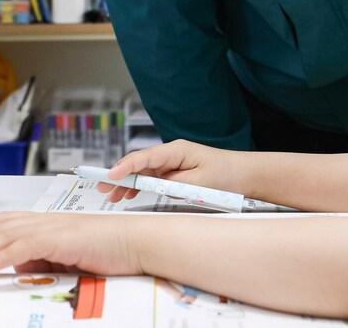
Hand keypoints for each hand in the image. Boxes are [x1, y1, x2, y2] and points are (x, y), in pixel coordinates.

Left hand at [0, 212, 142, 279]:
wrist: (136, 243)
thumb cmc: (109, 250)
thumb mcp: (66, 257)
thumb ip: (41, 258)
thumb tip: (17, 266)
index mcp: (46, 222)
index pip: (4, 221)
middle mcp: (45, 220)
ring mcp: (52, 227)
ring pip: (5, 236)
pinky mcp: (61, 238)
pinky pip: (24, 246)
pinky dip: (2, 255)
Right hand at [100, 139, 247, 202]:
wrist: (244, 175)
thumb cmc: (226, 175)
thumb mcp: (199, 183)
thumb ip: (174, 184)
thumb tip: (152, 185)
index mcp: (176, 150)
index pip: (144, 157)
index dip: (125, 167)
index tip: (110, 177)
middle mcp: (171, 154)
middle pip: (139, 163)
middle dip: (119, 175)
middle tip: (102, 189)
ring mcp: (172, 163)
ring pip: (142, 172)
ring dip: (127, 183)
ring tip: (111, 196)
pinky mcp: (174, 173)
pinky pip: (151, 178)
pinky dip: (139, 186)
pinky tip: (128, 195)